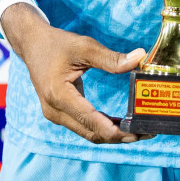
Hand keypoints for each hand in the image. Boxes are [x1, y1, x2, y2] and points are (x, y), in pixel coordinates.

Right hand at [0, 3, 147, 143]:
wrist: (32, 44)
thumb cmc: (57, 43)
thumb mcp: (84, 47)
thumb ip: (111, 58)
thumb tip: (140, 58)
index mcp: (58, 95)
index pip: (91, 120)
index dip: (116, 130)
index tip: (138, 132)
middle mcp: (54, 111)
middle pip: (91, 133)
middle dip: (120, 136)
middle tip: (147, 132)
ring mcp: (55, 115)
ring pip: (88, 133)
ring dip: (112, 134)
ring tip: (139, 130)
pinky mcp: (59, 114)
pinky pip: (84, 126)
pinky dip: (103, 127)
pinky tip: (121, 124)